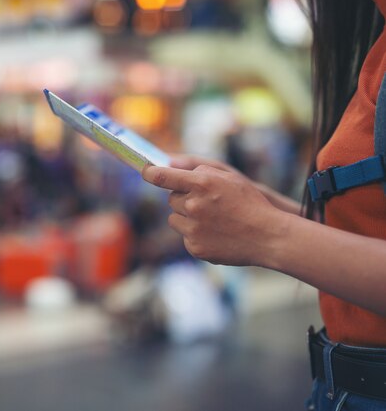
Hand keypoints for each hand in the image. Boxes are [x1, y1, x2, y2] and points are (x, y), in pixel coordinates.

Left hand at [142, 164, 288, 266]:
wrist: (268, 236)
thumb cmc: (250, 202)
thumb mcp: (229, 177)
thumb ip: (199, 171)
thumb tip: (170, 167)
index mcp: (201, 183)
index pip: (162, 177)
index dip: (150, 173)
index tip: (145, 171)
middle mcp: (193, 205)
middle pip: (171, 199)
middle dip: (184, 199)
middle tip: (206, 203)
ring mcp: (193, 228)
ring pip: (174, 218)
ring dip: (186, 217)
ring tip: (213, 219)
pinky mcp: (194, 247)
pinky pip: (185, 236)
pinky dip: (196, 235)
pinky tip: (216, 234)